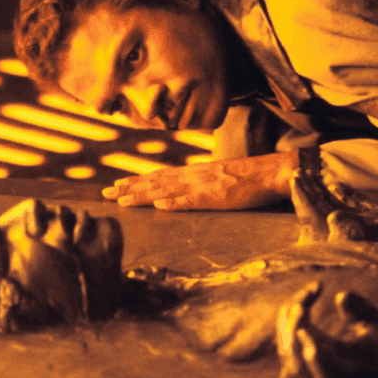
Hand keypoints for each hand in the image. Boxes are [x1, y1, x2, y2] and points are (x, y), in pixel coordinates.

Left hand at [101, 151, 298, 210]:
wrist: (271, 172)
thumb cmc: (249, 178)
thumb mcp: (218, 178)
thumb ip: (199, 185)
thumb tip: (179, 193)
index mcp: (194, 173)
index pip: (159, 176)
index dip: (136, 181)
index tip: (116, 185)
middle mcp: (194, 176)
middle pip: (156, 181)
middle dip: (130, 187)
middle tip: (105, 194)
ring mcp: (204, 186)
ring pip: (168, 189)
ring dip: (144, 195)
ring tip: (122, 200)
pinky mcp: (218, 196)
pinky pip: (194, 199)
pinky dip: (177, 202)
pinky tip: (160, 205)